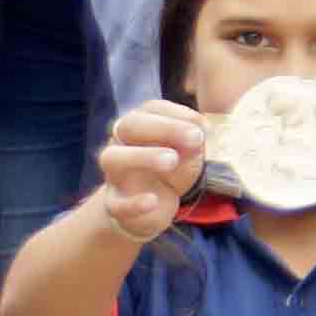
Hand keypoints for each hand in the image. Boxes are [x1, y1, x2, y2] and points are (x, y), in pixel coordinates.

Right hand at [88, 99, 209, 241]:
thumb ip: (192, 141)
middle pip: (128, 126)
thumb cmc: (171, 169)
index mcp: (140, 125)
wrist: (153, 206)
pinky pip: (115, 203)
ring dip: (143, 156)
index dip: (176, 113)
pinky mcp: (114, 204)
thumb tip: (198, 130)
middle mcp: (121, 144)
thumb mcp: (188, 152)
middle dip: (163, 128)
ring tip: (172, 160)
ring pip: (113, 158)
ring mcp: (115, 174)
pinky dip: (134, 203)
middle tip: (195, 138)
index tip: (202, 125)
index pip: (151, 109)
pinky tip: (152, 201)